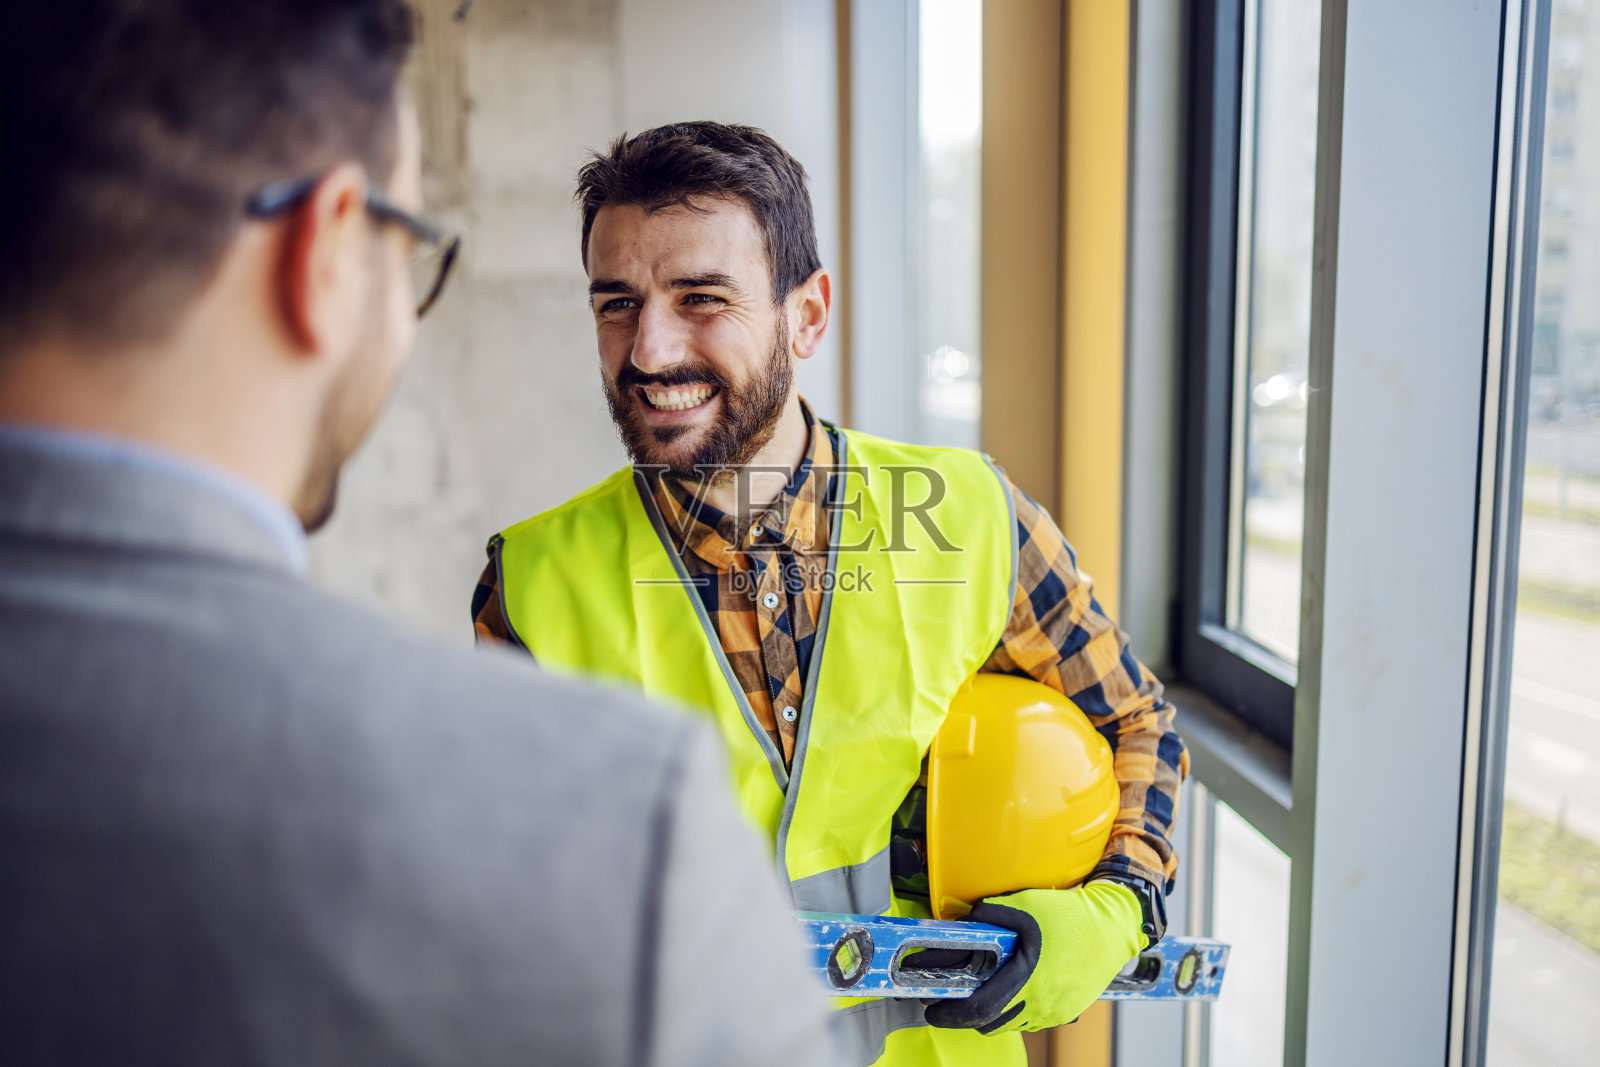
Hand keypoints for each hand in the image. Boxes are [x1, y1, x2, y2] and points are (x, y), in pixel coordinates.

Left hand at [923, 881, 1145, 1033]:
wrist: (1113, 928)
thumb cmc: (1072, 916)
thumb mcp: (1026, 904)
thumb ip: (991, 912)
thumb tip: (965, 921)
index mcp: (1029, 979)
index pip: (980, 1009)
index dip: (951, 1013)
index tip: (932, 1008)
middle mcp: (1041, 1003)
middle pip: (990, 1024)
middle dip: (964, 1015)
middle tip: (947, 1001)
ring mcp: (1054, 1012)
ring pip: (1009, 1024)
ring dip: (988, 1014)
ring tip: (975, 993)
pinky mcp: (1065, 1013)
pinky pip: (1028, 1020)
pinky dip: (1011, 1011)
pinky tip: (1007, 990)